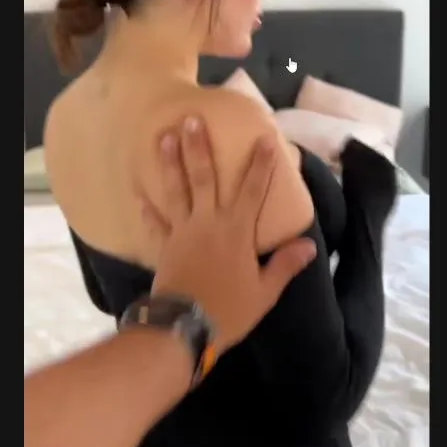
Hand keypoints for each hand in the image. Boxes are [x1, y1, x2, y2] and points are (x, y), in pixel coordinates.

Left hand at [139, 117, 316, 348]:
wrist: (184, 328)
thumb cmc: (229, 310)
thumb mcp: (265, 291)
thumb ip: (285, 264)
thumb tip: (309, 244)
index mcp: (237, 231)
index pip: (254, 190)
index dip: (261, 164)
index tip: (265, 137)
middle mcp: (209, 222)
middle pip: (205, 178)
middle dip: (200, 147)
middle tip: (191, 118)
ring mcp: (183, 232)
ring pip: (177, 191)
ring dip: (170, 163)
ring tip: (163, 137)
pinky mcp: (164, 247)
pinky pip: (155, 223)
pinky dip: (146, 208)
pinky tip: (137, 192)